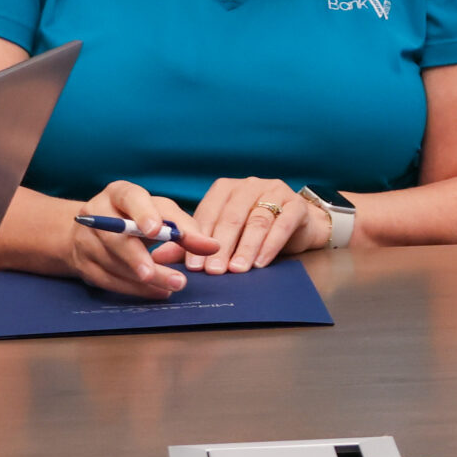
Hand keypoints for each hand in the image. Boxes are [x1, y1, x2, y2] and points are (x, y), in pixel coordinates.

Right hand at [71, 181, 213, 298]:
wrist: (93, 231)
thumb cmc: (137, 218)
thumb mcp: (161, 214)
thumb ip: (185, 228)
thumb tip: (212, 246)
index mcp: (119, 193)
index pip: (130, 198)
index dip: (143, 213)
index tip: (156, 230)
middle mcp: (96, 213)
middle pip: (118, 237)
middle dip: (144, 259)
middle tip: (173, 277)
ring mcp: (85, 239)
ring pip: (113, 262)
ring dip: (145, 279)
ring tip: (172, 285)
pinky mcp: (83, 264)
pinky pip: (108, 280)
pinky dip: (135, 289)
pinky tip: (157, 291)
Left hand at [188, 176, 322, 272]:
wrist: (299, 227)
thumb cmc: (253, 232)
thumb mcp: (222, 238)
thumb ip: (191, 246)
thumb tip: (157, 258)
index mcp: (225, 189)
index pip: (209, 213)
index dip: (200, 240)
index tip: (194, 266)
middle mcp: (249, 185)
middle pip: (232, 217)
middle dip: (222, 247)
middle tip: (214, 271)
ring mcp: (274, 191)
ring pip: (257, 220)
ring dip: (246, 247)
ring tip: (237, 269)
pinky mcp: (296, 204)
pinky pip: (283, 224)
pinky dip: (271, 244)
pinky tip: (261, 262)